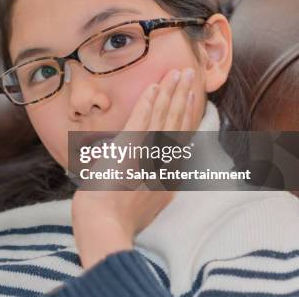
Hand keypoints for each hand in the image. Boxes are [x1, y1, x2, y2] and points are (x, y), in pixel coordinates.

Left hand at [71, 67, 195, 267]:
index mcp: (168, 176)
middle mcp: (164, 162)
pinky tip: (154, 85)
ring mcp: (148, 153)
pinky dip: (149, 100)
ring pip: (164, 116)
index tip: (192, 98)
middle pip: (178, 122)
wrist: (106, 225)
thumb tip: (154, 179)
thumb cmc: (116, 220)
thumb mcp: (144, 206)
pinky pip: (143, 118)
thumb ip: (152, 188)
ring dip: (171, 91)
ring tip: (179, 72)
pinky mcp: (130, 148)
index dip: (188, 115)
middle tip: (192, 74)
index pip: (181, 138)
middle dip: (185, 96)